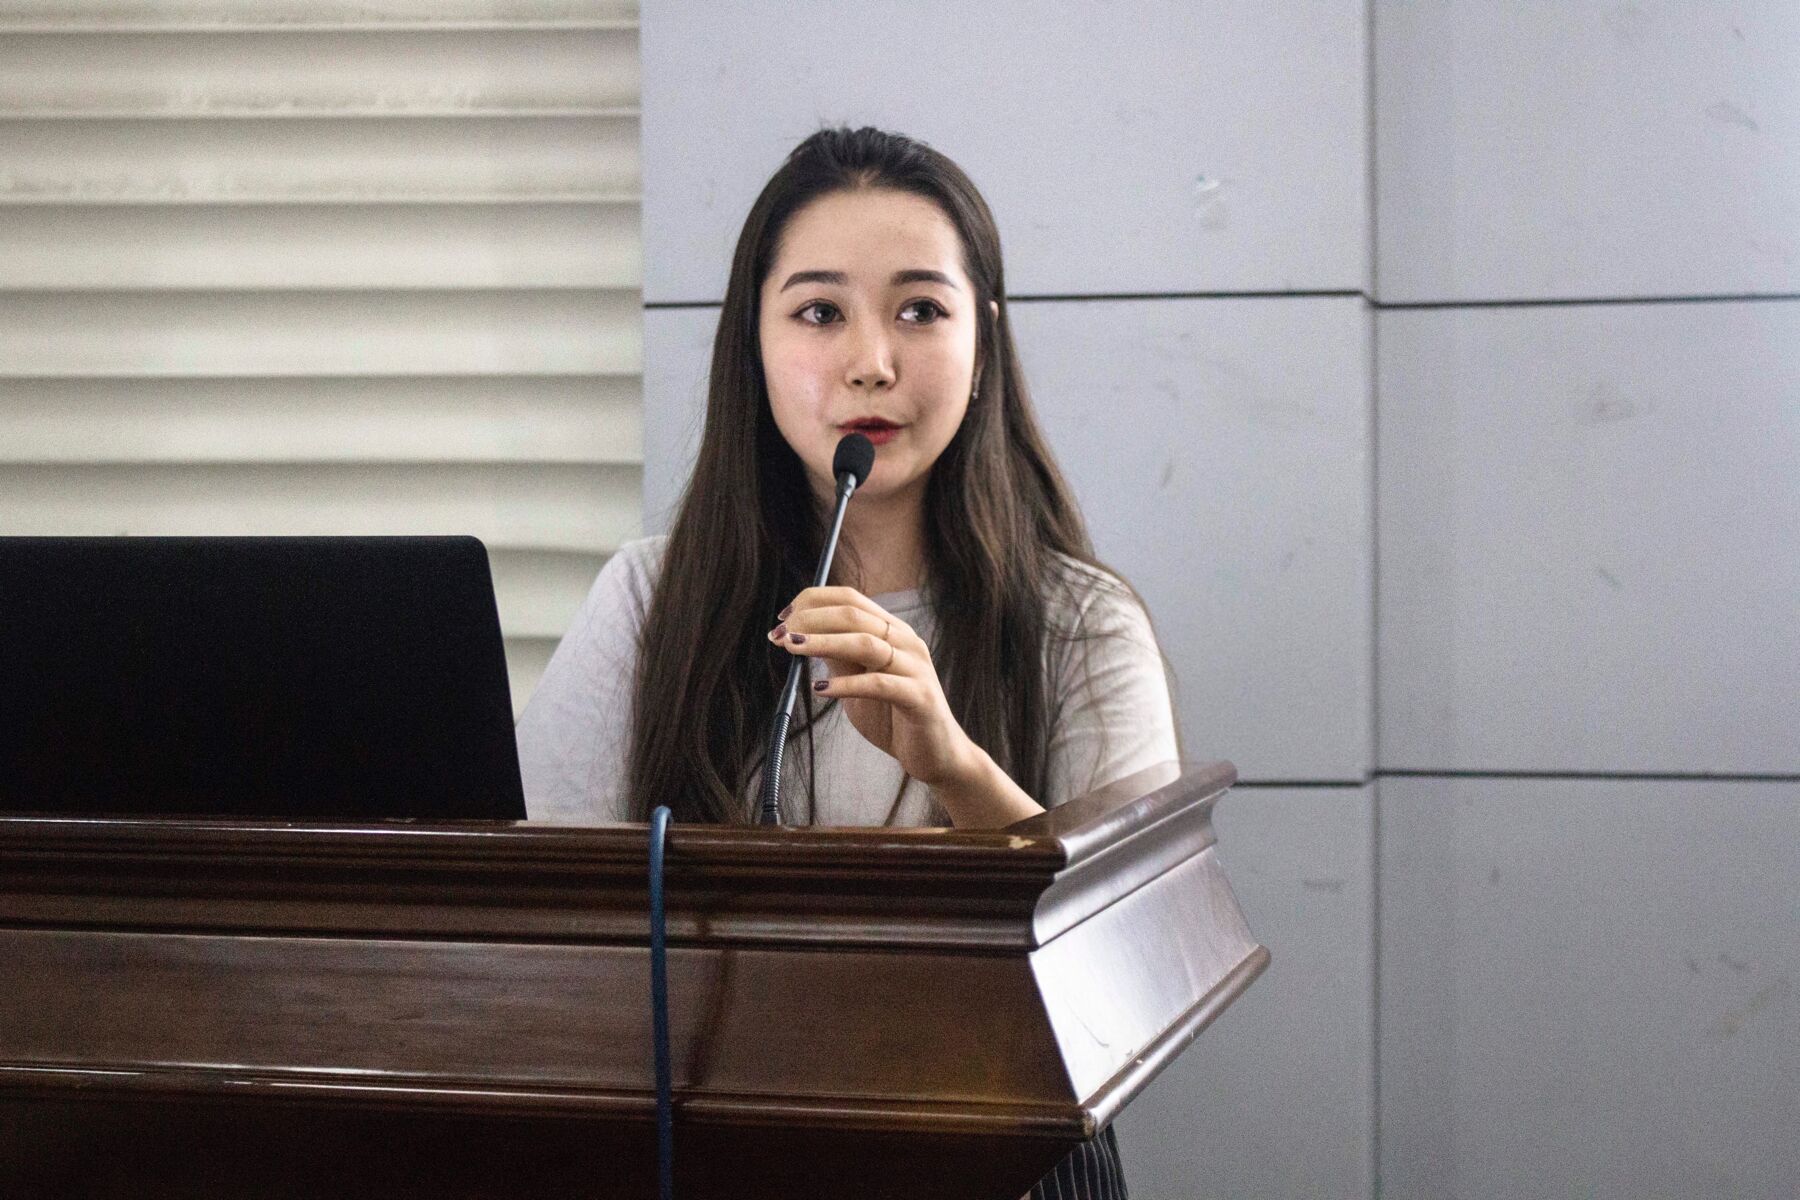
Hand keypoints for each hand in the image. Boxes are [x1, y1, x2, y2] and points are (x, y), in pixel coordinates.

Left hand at [768, 586, 979, 790]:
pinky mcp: (920, 697)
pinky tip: (820, 688)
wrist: (935, 755)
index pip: (850, 599)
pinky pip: (879, 684)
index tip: (782, 618)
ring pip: (866, 643)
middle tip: (780, 635)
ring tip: (791, 649)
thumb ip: (837, 658)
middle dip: (811, 620)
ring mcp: (916, 668)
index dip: (813, 602)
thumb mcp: (857, 682)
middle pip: (854, 615)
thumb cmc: (892, 717)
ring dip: (822, 642)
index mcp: (892, 631)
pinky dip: (845, 684)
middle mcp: (906, 642)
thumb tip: (797, 636)